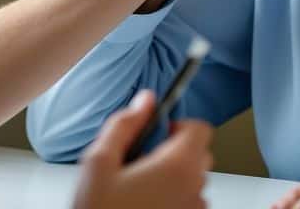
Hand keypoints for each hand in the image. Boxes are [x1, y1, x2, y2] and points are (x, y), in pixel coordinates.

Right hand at [72, 90, 212, 208]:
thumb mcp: (98, 162)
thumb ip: (124, 124)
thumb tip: (143, 101)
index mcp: (176, 167)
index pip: (201, 128)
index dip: (180, 123)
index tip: (159, 131)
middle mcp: (192, 189)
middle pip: (201, 154)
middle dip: (176, 150)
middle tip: (145, 159)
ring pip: (194, 180)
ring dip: (175, 176)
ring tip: (140, 187)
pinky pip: (189, 203)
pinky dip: (174, 198)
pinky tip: (145, 203)